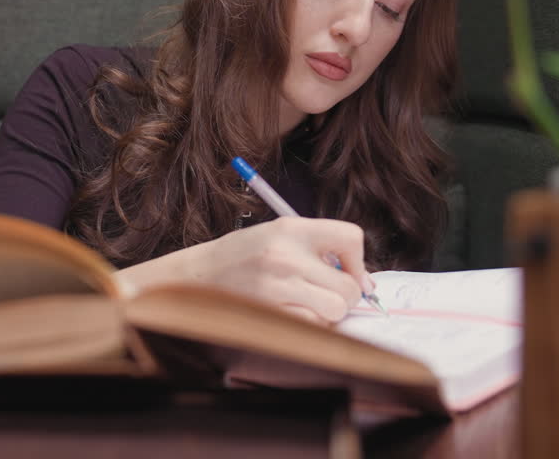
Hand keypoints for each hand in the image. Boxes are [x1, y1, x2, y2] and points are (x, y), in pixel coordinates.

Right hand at [116, 216, 373, 323]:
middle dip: (345, 298)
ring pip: (334, 312)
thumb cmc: (243, 258)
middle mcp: (285, 255)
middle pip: (348, 287)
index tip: (349, 273)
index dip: (358, 262)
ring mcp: (276, 288)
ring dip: (327, 316)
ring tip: (304, 307)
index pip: (352, 237)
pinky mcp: (268, 315)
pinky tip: (288, 317)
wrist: (193, 278)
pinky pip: (310, 329)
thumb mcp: (278, 236)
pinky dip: (307, 328)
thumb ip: (320, 251)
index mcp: (291, 228)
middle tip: (325, 296)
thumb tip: (366, 286)